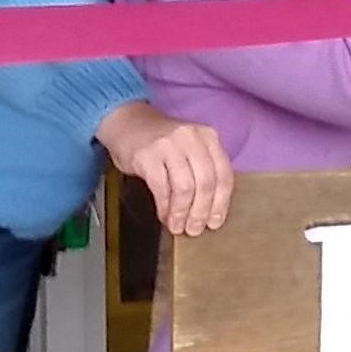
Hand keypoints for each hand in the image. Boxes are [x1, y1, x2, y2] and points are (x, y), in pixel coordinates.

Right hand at [103, 101, 236, 238]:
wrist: (126, 122)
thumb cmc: (161, 142)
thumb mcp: (190, 148)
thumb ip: (203, 170)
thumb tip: (211, 210)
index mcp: (208, 137)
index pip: (224, 175)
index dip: (221, 204)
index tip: (215, 222)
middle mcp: (191, 137)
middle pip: (206, 183)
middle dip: (201, 212)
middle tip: (195, 229)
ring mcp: (169, 144)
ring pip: (185, 187)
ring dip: (182, 212)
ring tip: (178, 226)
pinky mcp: (147, 155)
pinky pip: (162, 188)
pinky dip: (165, 207)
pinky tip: (164, 216)